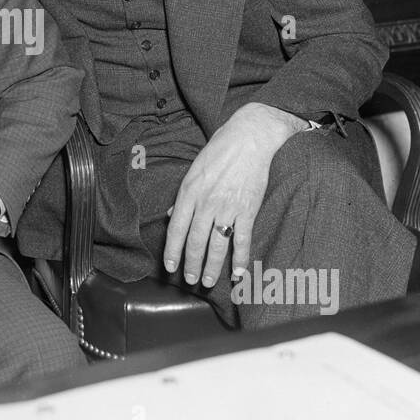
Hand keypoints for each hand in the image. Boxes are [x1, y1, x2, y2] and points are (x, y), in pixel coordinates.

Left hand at [163, 104, 306, 288]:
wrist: (249, 138)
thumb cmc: (219, 151)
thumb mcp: (193, 171)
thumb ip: (182, 197)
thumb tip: (170, 216)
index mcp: (189, 192)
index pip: (176, 229)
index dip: (172, 251)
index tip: (171, 267)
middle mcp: (206, 203)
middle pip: (195, 241)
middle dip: (192, 264)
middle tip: (191, 280)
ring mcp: (227, 207)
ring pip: (217, 245)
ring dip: (212, 266)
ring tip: (208, 281)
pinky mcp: (248, 209)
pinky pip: (242, 239)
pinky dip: (240, 258)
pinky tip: (237, 273)